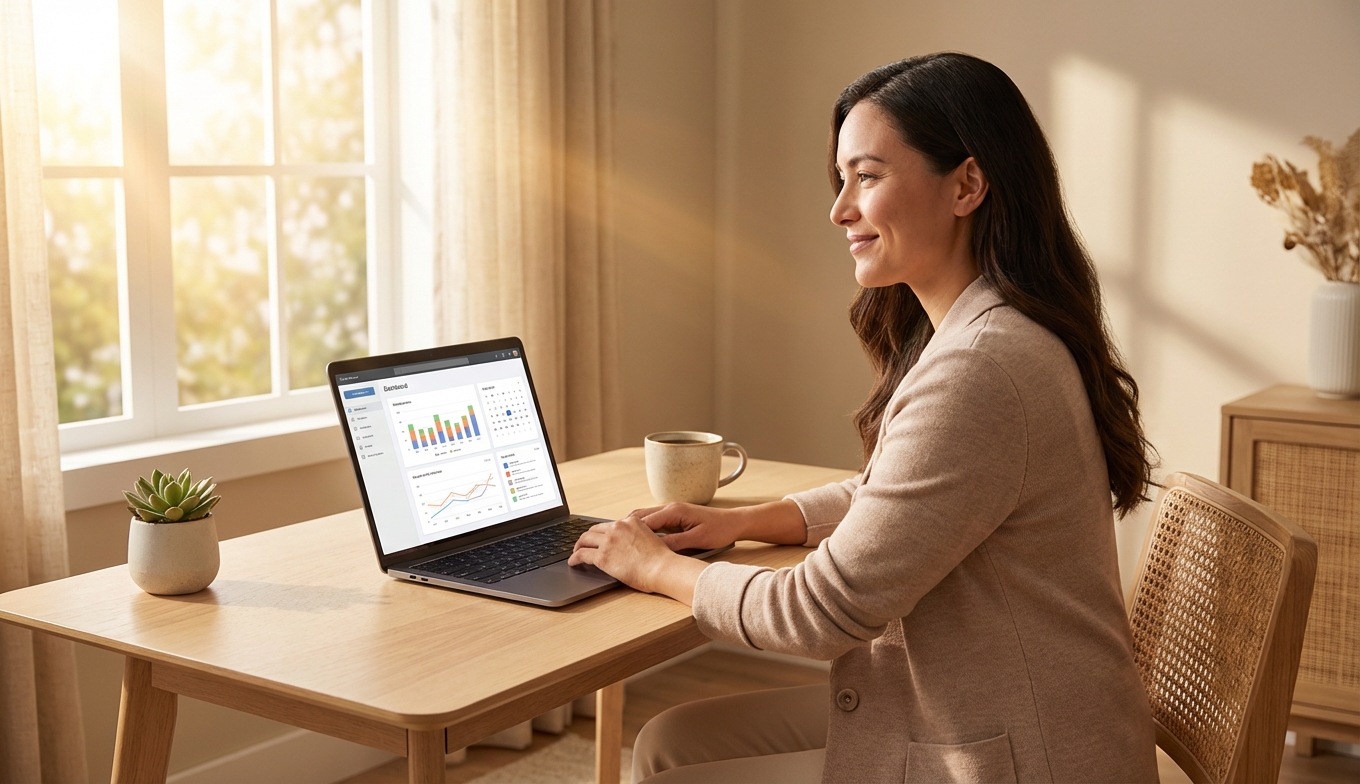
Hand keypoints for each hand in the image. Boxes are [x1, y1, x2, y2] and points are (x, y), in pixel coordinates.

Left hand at [568, 513, 687, 593]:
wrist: (663, 568)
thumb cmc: (661, 560)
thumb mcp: (650, 538)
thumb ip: (637, 537)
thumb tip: (628, 546)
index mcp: (631, 521)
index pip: (610, 524)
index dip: (602, 532)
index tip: (598, 538)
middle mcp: (618, 527)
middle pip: (594, 529)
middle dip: (587, 537)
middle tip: (583, 544)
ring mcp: (609, 541)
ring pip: (585, 539)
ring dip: (578, 546)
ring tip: (575, 552)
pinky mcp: (603, 556)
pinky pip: (582, 555)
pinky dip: (574, 558)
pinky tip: (573, 563)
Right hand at [628, 503, 744, 551]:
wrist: (734, 522)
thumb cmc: (720, 530)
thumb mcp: (697, 539)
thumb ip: (675, 543)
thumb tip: (655, 549)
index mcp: (674, 511)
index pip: (644, 521)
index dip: (629, 532)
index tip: (617, 542)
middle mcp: (670, 507)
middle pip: (639, 516)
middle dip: (625, 528)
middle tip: (611, 541)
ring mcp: (671, 511)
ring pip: (644, 517)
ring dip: (632, 528)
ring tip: (620, 541)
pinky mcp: (675, 517)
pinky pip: (653, 521)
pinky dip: (643, 528)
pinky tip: (638, 540)